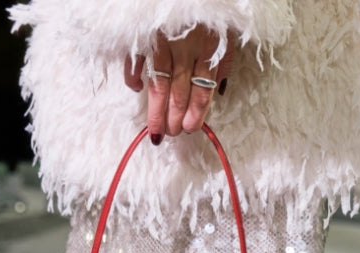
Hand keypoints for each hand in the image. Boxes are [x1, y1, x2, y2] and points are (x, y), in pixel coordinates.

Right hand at [124, 25, 233, 142]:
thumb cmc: (208, 11)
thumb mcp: (225, 32)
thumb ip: (224, 60)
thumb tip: (219, 91)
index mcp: (208, 48)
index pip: (202, 89)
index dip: (195, 113)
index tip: (189, 130)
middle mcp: (184, 48)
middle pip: (179, 91)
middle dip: (174, 118)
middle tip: (171, 134)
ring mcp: (162, 41)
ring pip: (159, 84)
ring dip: (156, 110)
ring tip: (156, 130)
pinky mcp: (144, 34)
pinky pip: (135, 60)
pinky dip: (133, 76)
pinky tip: (136, 89)